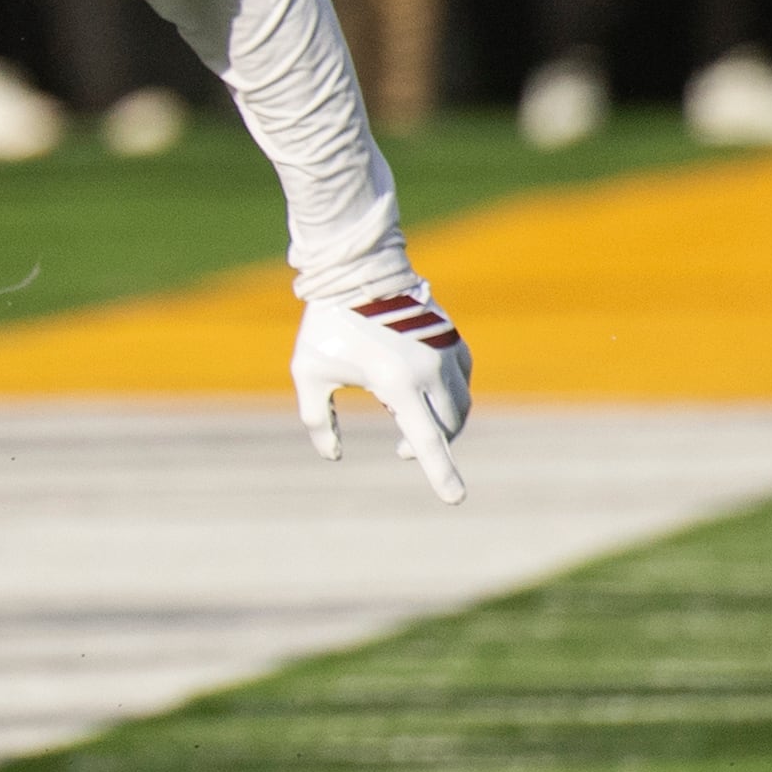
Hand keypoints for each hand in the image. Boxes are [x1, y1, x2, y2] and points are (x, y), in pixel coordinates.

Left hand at [293, 286, 473, 503]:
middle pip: (447, 426)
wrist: (355, 272)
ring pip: (459, 404)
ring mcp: (444, 352)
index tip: (455, 499)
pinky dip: (452, 395)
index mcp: (395, 382)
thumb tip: (332, 454)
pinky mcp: (450, 337)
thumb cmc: (326, 324)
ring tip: (407, 419)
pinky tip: (430, 395)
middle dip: (428, 445)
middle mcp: (428, 370)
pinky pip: (463, 378)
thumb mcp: (308, 372)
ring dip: (442, 422)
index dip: (440, 472)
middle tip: (400, 449)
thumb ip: (317, 418)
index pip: (425, 439)